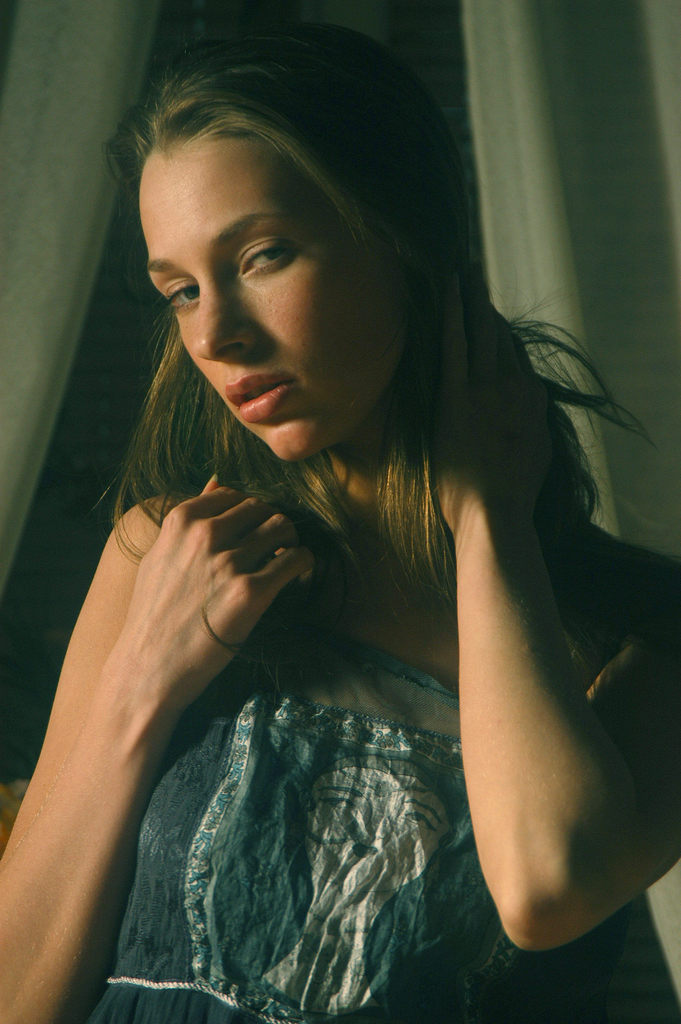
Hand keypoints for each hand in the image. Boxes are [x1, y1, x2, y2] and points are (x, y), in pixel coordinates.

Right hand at [108, 479, 312, 712]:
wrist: (148, 668)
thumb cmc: (153, 616)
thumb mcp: (159, 557)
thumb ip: (189, 519)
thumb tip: (217, 480)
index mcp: (181, 521)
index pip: (233, 495)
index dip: (248, 514)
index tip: (251, 533)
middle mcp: (205, 535)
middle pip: (262, 508)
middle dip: (271, 525)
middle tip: (273, 549)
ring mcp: (228, 563)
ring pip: (283, 527)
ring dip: (290, 542)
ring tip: (283, 561)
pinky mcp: (251, 593)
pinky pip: (296, 560)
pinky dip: (302, 565)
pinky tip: (295, 578)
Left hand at [433, 269, 550, 537]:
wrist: (496, 515)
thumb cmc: (509, 500)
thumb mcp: (536, 460)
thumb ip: (532, 430)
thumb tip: (533, 415)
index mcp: (532, 404)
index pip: (515, 357)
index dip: (501, 333)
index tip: (490, 314)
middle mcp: (513, 388)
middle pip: (498, 336)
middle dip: (486, 303)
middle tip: (476, 273)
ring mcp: (486, 390)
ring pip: (480, 332)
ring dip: (472, 299)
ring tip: (463, 272)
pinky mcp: (457, 397)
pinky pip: (455, 345)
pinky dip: (453, 314)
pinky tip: (448, 291)